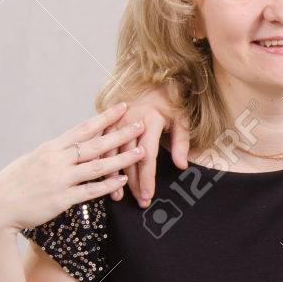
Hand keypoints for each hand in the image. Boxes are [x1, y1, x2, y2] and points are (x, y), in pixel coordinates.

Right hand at [0, 103, 144, 233]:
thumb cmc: (13, 185)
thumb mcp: (32, 162)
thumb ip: (53, 155)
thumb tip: (68, 147)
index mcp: (50, 149)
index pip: (82, 128)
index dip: (104, 117)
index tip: (122, 107)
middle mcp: (56, 160)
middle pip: (95, 144)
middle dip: (121, 133)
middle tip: (141, 123)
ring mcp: (60, 179)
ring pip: (97, 166)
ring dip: (122, 158)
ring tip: (142, 151)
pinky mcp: (61, 199)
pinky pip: (90, 191)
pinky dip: (107, 185)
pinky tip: (122, 180)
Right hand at [100, 85, 189, 206]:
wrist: (154, 79)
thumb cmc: (170, 102)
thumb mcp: (182, 119)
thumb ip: (181, 142)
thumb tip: (181, 166)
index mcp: (149, 122)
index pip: (147, 158)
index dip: (147, 179)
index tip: (148, 196)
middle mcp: (130, 123)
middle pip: (129, 160)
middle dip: (133, 183)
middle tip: (138, 202)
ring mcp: (116, 121)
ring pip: (111, 154)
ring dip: (113, 176)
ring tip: (117, 196)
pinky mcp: (108, 121)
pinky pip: (101, 144)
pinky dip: (102, 161)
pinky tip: (102, 176)